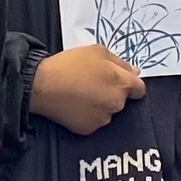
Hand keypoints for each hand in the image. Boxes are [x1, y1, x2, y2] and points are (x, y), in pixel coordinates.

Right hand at [29, 46, 144, 134]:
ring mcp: (103, 118)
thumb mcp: (97, 51)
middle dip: (113, 92)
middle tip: (93, 83)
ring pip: (108, 111)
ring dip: (100, 104)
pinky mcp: (88, 129)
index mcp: (122, 83)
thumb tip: (135, 72)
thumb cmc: (69, 65)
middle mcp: (116, 103)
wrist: (41, 85)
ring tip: (81, 93)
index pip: (139, 89)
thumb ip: (120, 62)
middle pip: (123, 100)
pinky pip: (94, 121)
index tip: (119, 82)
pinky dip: (88, 115)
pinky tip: (75, 104)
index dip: (130, 84)